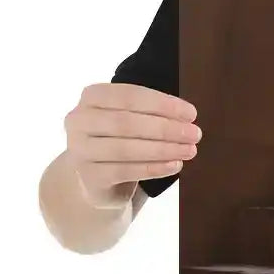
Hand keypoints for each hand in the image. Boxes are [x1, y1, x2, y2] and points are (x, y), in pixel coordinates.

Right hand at [64, 83, 200, 207]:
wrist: (99, 178)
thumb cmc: (123, 138)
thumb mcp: (133, 118)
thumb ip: (154, 113)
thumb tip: (187, 117)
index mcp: (92, 97)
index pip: (129, 95)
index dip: (162, 104)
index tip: (191, 114)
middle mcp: (78, 121)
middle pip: (126, 123)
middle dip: (166, 128)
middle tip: (195, 134)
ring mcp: (80, 150)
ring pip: (125, 148)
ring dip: (163, 149)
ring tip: (189, 150)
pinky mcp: (89, 177)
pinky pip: (125, 171)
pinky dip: (154, 168)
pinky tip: (175, 166)